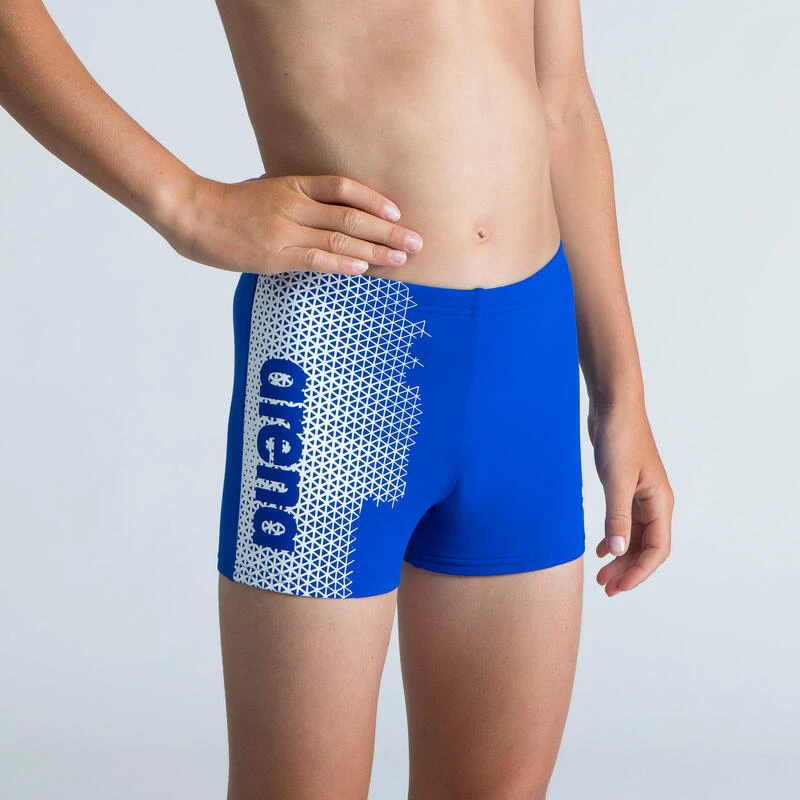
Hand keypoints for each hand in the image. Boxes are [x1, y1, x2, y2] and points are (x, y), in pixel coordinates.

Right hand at [162, 173, 423, 275]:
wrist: (192, 213)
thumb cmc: (228, 206)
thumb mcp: (265, 191)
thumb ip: (296, 200)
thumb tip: (324, 214)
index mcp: (293, 185)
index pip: (342, 187)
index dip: (373, 199)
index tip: (397, 212)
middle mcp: (295, 204)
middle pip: (351, 214)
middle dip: (388, 230)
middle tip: (418, 242)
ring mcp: (286, 229)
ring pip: (340, 237)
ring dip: (376, 249)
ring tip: (403, 258)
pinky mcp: (276, 254)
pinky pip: (316, 258)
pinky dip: (343, 262)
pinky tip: (365, 267)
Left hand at [587, 399, 673, 596]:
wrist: (613, 405)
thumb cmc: (619, 438)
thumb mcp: (616, 480)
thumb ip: (617, 517)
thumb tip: (619, 551)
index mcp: (659, 502)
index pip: (657, 549)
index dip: (639, 572)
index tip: (618, 587)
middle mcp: (654, 502)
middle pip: (646, 547)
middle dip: (628, 569)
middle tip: (606, 588)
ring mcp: (640, 494)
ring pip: (635, 536)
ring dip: (620, 556)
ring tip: (601, 574)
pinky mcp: (625, 486)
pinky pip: (624, 522)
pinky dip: (615, 537)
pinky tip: (600, 548)